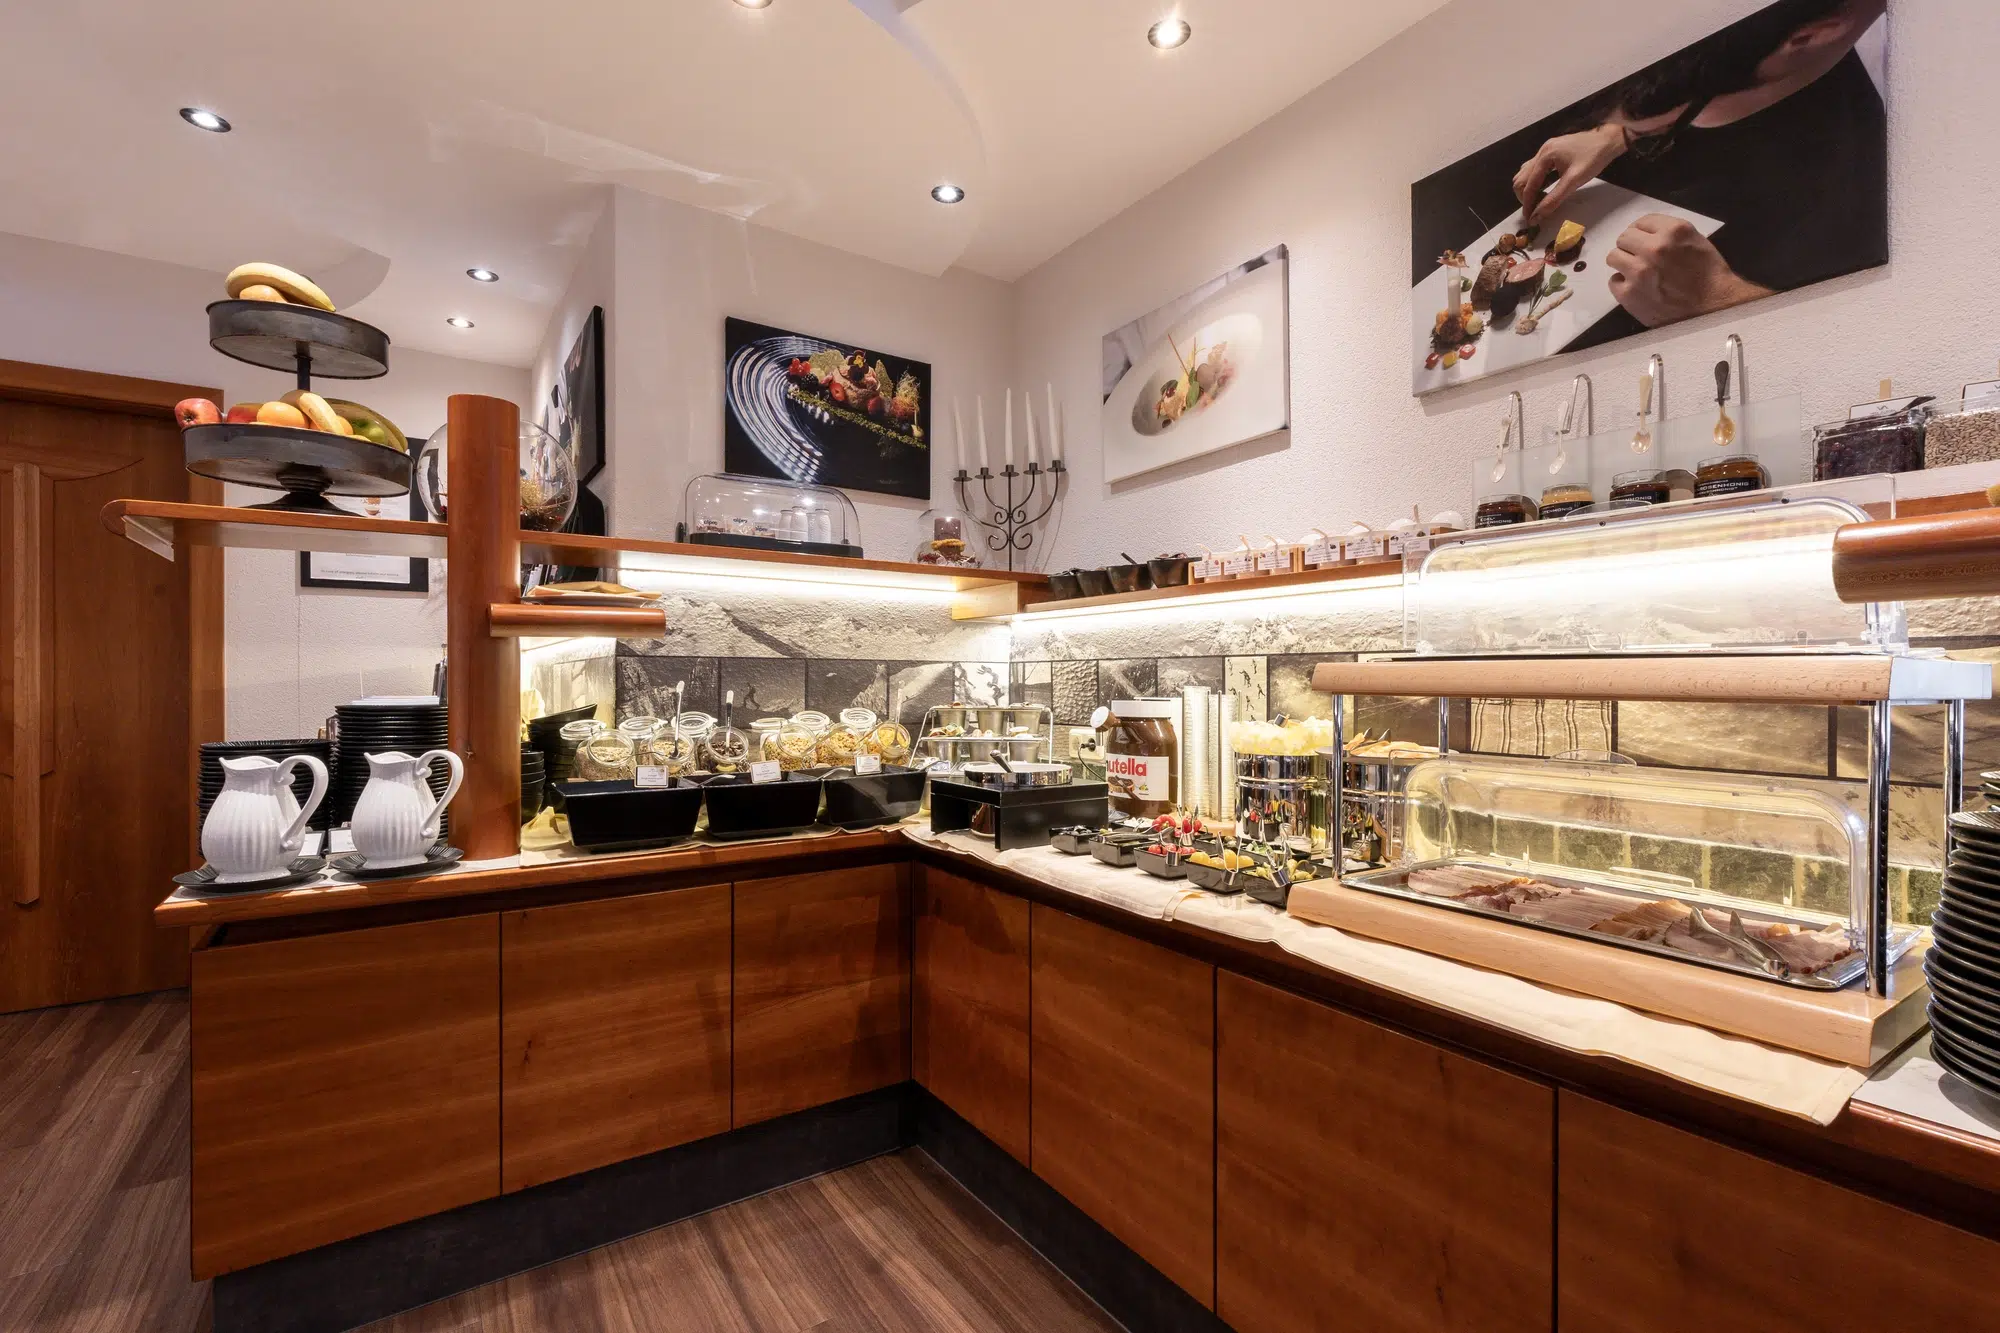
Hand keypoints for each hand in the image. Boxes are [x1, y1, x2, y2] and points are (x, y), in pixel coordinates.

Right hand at [1513, 124, 1625, 225]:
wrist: (1609, 140)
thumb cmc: (1594, 158)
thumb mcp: (1574, 181)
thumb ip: (1553, 199)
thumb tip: (1537, 216)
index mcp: (1545, 155)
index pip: (1528, 185)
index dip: (1527, 204)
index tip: (1530, 220)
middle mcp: (1541, 151)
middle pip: (1521, 179)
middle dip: (1525, 197)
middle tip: (1536, 211)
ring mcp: (1545, 150)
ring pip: (1525, 174)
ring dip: (1529, 189)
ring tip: (1541, 200)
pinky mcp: (1551, 152)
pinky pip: (1534, 169)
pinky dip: (1535, 182)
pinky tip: (1546, 189)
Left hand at [1605, 215, 1771, 326]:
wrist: (1711, 309)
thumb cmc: (1707, 275)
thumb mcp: (1696, 241)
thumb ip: (1669, 233)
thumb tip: (1645, 232)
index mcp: (1674, 231)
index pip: (1642, 222)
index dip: (1643, 232)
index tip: (1645, 241)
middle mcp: (1654, 248)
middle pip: (1624, 238)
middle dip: (1631, 247)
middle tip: (1640, 258)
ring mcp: (1639, 271)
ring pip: (1613, 257)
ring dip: (1623, 263)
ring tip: (1637, 272)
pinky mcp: (1629, 293)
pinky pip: (1613, 281)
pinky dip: (1622, 285)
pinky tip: (1637, 289)